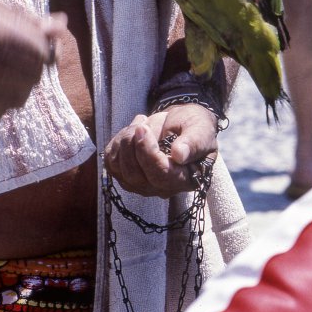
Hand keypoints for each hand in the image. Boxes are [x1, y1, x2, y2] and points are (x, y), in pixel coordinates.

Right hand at [0, 0, 66, 120]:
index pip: (39, 52)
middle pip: (32, 77)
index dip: (42, 49)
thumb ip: (27, 19)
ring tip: (2, 73)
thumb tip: (63, 25)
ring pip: (17, 99)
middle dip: (32, 69)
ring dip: (18, 88)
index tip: (33, 44)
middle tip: (18, 59)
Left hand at [103, 103, 217, 196]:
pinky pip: (111, 163)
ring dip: (124, 141)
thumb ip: (193, 142)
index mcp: (184, 179)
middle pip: (135, 175)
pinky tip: (131, 132)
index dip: (147, 152)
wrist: (181, 125)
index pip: (160, 175)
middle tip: (141, 123)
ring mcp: (142, 184)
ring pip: (120, 169)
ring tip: (140, 124)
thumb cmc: (194, 127)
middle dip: (132, 144)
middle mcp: (162, 188)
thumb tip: (179, 154)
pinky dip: (116, 144)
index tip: (143, 129)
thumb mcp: (201, 130)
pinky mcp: (127, 176)